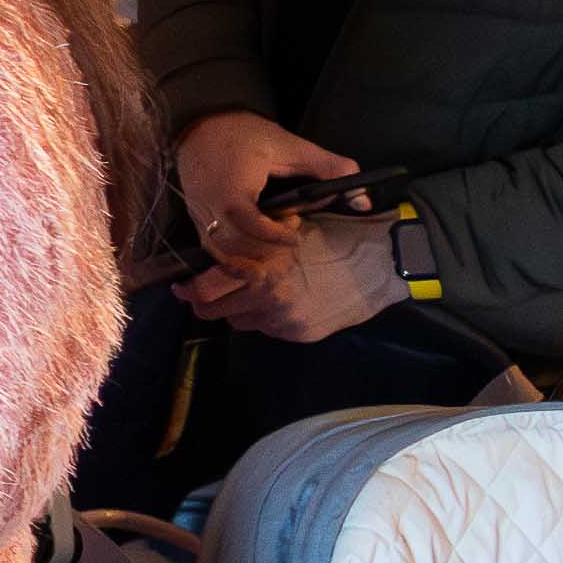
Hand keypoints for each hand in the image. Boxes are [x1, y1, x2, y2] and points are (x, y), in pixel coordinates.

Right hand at [176, 108, 354, 266]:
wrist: (198, 119)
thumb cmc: (245, 133)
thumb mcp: (291, 146)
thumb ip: (329, 168)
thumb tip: (363, 197)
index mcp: (232, 191)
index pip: (251, 228)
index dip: (276, 239)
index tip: (296, 236)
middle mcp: (210, 207)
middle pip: (235, 247)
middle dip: (264, 250)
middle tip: (286, 235)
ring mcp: (198, 213)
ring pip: (221, 252)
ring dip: (248, 255)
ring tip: (270, 241)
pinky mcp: (194, 215)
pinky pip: (212, 245)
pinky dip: (232, 253)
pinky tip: (251, 245)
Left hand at [188, 212, 396, 342]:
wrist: (381, 262)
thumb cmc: (333, 235)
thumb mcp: (289, 229)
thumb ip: (255, 243)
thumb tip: (222, 245)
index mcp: (260, 265)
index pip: (207, 286)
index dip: (190, 287)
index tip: (182, 285)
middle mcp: (267, 295)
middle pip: (212, 311)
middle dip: (204, 304)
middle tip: (198, 296)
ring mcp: (282, 319)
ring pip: (238, 321)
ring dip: (238, 309)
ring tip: (249, 293)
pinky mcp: (297, 333)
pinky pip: (267, 328)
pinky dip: (265, 317)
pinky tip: (277, 301)